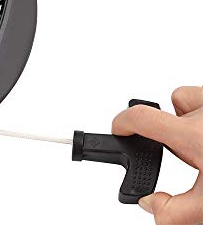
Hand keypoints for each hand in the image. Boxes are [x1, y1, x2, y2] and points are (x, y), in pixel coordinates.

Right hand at [112, 86, 202, 224]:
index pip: (140, 117)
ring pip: (187, 99)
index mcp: (195, 136)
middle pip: (168, 107)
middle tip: (189, 153)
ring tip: (200, 141)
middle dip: (169, 130)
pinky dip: (202, 112)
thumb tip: (149, 203)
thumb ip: (173, 212)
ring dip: (188, 116)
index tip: (117, 130)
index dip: (120, 123)